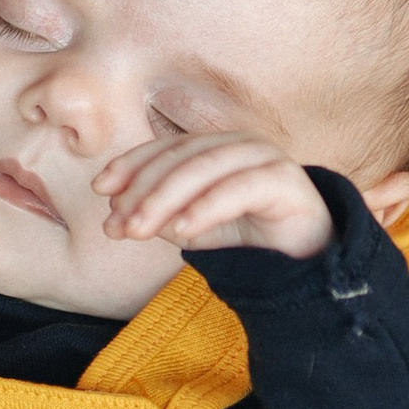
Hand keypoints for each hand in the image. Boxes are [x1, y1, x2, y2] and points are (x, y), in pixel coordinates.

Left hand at [95, 133, 408, 261]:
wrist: (306, 264)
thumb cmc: (249, 240)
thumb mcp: (192, 227)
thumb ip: (156, 217)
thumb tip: (113, 217)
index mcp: (215, 147)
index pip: (165, 148)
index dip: (131, 165)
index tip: (102, 190)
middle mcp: (239, 144)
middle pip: (181, 158)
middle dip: (143, 191)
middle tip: (120, 225)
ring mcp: (265, 157)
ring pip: (205, 169)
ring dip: (166, 199)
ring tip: (140, 231)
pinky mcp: (287, 180)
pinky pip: (240, 188)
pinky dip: (207, 208)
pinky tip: (183, 232)